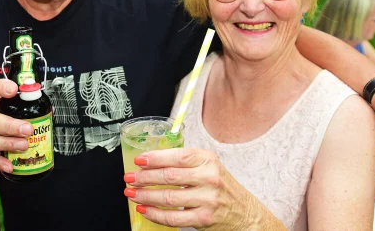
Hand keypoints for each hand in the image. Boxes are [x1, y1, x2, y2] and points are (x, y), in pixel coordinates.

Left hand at [124, 148, 281, 229]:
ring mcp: (207, 199)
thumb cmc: (222, 188)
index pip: (178, 156)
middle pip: (169, 176)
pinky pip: (173, 217)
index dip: (155, 158)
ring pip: (168, 197)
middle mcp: (209, 178)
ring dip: (145, 196)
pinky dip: (155, 214)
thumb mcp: (209, 168)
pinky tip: (144, 209)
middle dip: (144, 177)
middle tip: (129, 177)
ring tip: (132, 193)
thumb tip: (151, 162)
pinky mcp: (204, 218)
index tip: (139, 160)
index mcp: (208, 161)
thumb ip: (186, 163)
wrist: (245, 214)